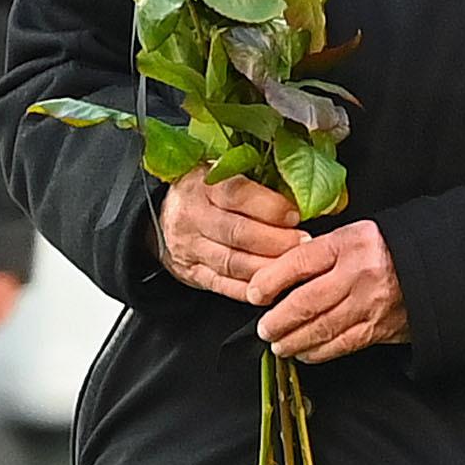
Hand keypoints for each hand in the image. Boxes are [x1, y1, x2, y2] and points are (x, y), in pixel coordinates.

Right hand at [156, 170, 304, 302]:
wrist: (161, 216)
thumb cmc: (202, 191)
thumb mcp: (220, 174)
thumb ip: (255, 183)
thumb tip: (302, 192)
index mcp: (201, 185)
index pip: (236, 194)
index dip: (269, 206)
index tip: (295, 214)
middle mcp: (192, 217)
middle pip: (237, 232)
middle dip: (276, 241)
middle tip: (303, 243)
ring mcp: (190, 248)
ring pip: (232, 263)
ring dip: (267, 267)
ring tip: (293, 266)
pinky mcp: (192, 273)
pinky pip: (224, 286)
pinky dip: (250, 289)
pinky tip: (272, 287)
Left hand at [253, 219, 408, 362]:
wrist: (435, 268)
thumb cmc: (386, 250)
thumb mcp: (353, 235)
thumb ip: (319, 252)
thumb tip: (275, 274)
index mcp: (348, 243)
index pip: (299, 262)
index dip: (270, 280)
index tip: (254, 293)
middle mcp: (358, 274)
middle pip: (305, 302)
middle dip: (277, 319)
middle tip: (263, 328)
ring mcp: (370, 304)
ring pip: (321, 328)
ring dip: (293, 340)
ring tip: (278, 343)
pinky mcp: (379, 328)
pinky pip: (341, 345)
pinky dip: (318, 352)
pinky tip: (304, 352)